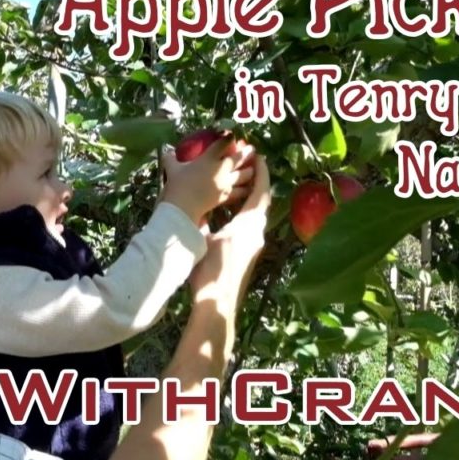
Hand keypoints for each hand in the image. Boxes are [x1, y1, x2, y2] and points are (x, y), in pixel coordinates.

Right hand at [160, 135, 255, 223]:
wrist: (183, 206)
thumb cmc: (178, 184)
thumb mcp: (172, 168)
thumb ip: (170, 159)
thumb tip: (167, 152)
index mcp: (209, 158)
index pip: (222, 144)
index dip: (228, 138)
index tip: (231, 134)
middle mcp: (221, 168)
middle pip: (239, 158)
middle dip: (246, 152)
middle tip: (252, 149)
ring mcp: (226, 183)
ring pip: (244, 175)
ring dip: (250, 170)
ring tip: (253, 169)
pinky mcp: (226, 196)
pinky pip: (240, 191)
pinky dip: (245, 189)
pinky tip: (248, 189)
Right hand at [188, 156, 270, 316]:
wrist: (217, 304)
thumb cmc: (210, 270)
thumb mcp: (203, 238)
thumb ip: (203, 219)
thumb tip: (197, 204)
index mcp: (248, 224)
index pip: (260, 191)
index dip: (261, 172)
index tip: (259, 155)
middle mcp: (257, 232)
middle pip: (260, 202)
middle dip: (256, 182)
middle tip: (247, 166)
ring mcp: (255, 245)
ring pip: (256, 215)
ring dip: (249, 198)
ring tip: (238, 185)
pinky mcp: (249, 255)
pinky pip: (250, 226)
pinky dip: (244, 213)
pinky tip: (230, 213)